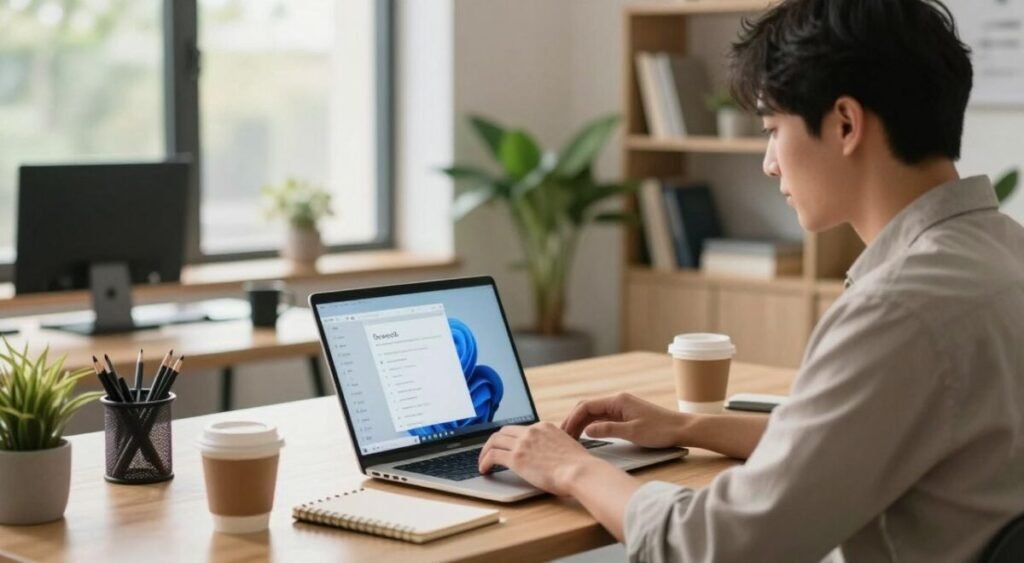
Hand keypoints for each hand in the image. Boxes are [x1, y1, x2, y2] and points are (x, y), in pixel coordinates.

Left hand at [477, 422, 609, 495]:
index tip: (506, 446)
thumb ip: (554, 446)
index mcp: (543, 427)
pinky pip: (492, 455)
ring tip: (483, 462)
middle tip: (490, 452)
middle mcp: (531, 431)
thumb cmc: (579, 466)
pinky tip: (484, 470)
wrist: (580, 472)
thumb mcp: (566, 447)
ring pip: (494, 441)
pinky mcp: (516, 458)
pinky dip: (484, 461)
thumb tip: (549, 457)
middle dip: (494, 441)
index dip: (510, 438)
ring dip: (485, 451)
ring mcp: (523, 443)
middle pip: (504, 431)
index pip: (520, 429)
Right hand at [561, 393, 687, 448]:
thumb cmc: (660, 430)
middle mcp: (617, 401)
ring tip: (571, 437)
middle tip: (563, 436)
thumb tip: (587, 430)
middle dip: (573, 420)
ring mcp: (621, 407)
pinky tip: (586, 434)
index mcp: (618, 401)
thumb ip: (608, 430)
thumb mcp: (633, 432)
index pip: (587, 406)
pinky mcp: (625, 414)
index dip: (573, 419)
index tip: (565, 433)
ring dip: (581, 423)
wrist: (681, 429)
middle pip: (588, 407)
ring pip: (594, 412)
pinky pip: (602, 417)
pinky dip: (591, 424)